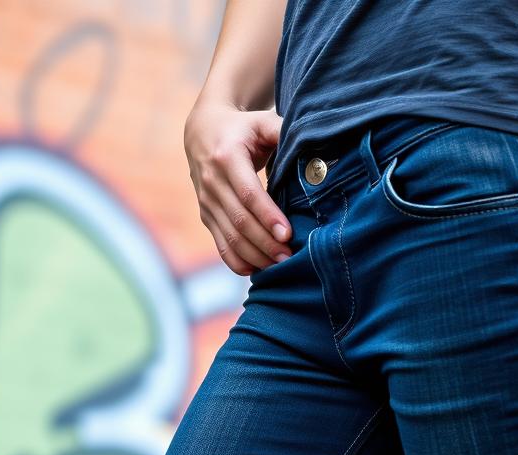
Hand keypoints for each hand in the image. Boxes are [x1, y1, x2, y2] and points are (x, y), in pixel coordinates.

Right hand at [184, 98, 292, 275]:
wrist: (202, 131)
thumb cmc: (242, 129)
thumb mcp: (261, 123)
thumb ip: (285, 134)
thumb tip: (315, 156)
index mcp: (226, 157)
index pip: (249, 194)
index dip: (268, 217)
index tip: (288, 235)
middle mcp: (212, 182)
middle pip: (240, 222)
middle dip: (267, 244)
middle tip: (291, 257)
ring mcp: (206, 202)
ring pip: (230, 239)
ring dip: (256, 257)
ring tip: (280, 265)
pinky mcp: (206, 216)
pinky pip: (221, 246)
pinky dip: (239, 262)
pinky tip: (259, 268)